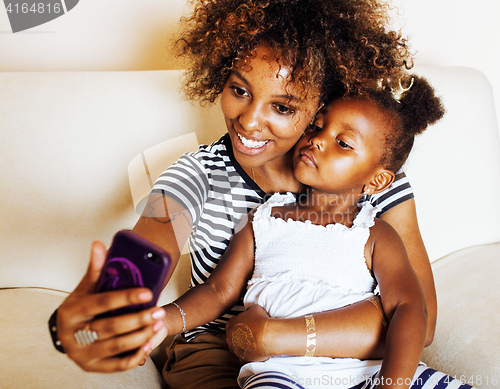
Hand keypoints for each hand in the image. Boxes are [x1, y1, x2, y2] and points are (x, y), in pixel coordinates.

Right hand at [57, 241, 166, 371]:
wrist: (68, 333)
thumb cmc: (81, 307)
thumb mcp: (85, 288)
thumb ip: (96, 269)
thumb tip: (99, 245)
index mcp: (70, 312)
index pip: (101, 303)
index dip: (125, 297)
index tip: (147, 292)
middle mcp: (73, 335)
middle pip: (110, 327)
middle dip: (138, 319)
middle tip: (158, 311)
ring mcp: (81, 354)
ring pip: (116, 347)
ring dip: (141, 336)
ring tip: (158, 323)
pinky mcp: (92, 367)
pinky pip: (118, 365)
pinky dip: (136, 355)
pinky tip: (149, 343)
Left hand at [226, 304, 270, 362]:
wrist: (266, 336)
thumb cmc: (260, 321)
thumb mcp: (254, 308)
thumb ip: (249, 311)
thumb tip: (250, 312)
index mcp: (230, 324)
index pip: (232, 323)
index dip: (240, 322)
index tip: (246, 322)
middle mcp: (230, 338)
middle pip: (233, 336)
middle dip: (240, 334)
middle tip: (250, 332)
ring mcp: (236, 349)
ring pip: (237, 347)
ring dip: (243, 344)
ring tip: (253, 341)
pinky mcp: (243, 358)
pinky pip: (244, 356)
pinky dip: (248, 354)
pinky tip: (255, 349)